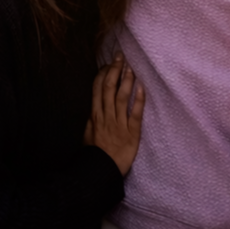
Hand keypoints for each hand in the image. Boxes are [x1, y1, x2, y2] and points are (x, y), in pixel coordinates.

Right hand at [83, 53, 144, 176]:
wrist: (101, 171)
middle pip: (109, 88)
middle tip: (120, 56)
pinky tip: (141, 86)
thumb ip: (92, 118)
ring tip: (130, 67)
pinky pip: (136, 113)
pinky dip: (139, 99)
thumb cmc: (94, 153)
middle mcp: (106, 116)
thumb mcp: (88, 133)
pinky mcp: (132, 132)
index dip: (103, 74)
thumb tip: (93, 105)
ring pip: (122, 97)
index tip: (108, 63)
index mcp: (94, 115)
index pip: (98, 88)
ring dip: (126, 80)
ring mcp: (119, 123)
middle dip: (115, 70)